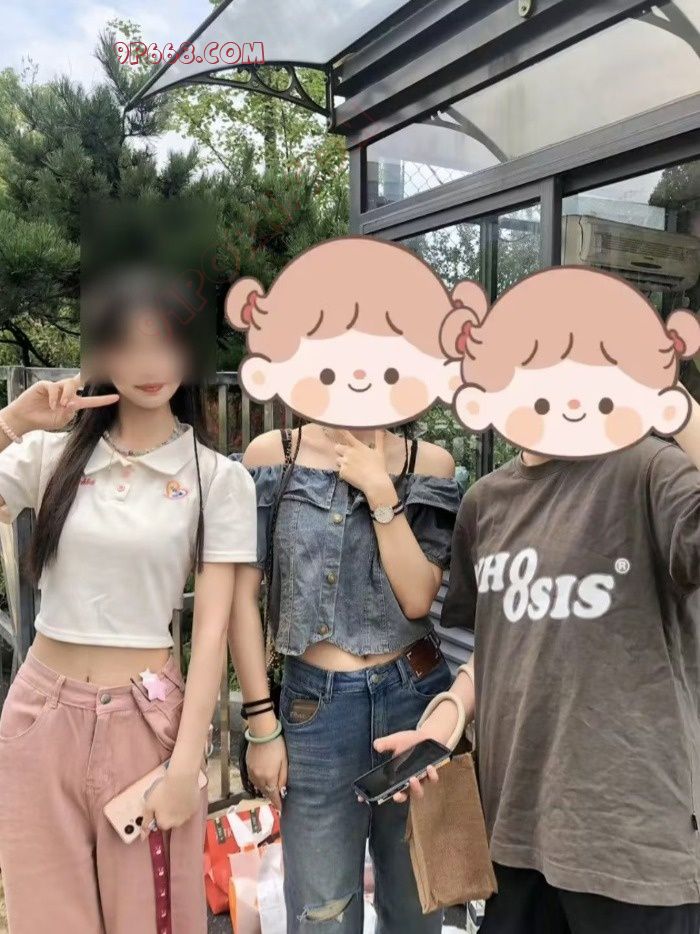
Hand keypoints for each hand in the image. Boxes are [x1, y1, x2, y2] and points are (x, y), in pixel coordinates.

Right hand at [3, 375, 118, 435]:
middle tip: (91, 376)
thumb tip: (74, 402)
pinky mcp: (45, 385)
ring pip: (68, 384)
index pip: (90, 400)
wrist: (25, 419)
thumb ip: (70, 412)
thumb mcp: (61, 420)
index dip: (103, 400)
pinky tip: (51, 405)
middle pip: (79, 382)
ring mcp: (55, 387)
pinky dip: (54, 397)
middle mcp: (66, 393)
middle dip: (86, 376)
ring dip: (67, 394)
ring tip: (62, 405)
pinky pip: (53, 387)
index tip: (116, 398)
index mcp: (73, 403)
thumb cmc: (44, 420)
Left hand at [141, 770, 201, 838]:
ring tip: (174, 795)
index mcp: (165, 823)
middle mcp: (177, 823)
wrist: (181, 779)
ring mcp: (187, 816)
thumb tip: (142, 836)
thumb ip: (146, 822)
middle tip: (166, 799)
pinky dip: (186, 803)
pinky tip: (183, 794)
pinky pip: (189, 808)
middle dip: (168, 812)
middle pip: (171, 820)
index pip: (160, 823)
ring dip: (178, 808)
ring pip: (180, 815)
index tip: (158, 806)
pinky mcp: (195, 807)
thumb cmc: (164, 791)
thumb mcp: (148, 806)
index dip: (158, 814)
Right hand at [247, 736, 287, 811]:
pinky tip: (263, 781)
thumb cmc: (277, 745)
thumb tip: (282, 791)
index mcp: (269, 777)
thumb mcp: (284, 761)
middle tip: (278, 800)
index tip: (281, 809)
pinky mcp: (247, 766)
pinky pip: (253, 780)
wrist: (262, 732)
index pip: (273, 796)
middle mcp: (258, 777)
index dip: (277, 803)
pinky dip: (259, 783)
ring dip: (265, 790)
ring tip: (272, 791)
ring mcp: (251, 772)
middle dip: (272, 797)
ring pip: (259, 787)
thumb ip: (283, 777)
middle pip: (266, 792)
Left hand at [334, 430, 393, 499]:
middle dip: (340, 451)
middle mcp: (349, 453)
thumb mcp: (380, 452)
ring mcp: (345, 462)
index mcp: (358, 447)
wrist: (375, 483)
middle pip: (337, 447)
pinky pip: (340, 471)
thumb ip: (379, 440)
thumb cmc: (379, 467)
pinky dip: (345, 474)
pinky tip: (353, 476)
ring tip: (353, 469)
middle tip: (348, 457)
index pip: (346, 435)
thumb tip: (381, 428)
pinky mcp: (342, 472)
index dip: (339, 430)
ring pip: (338, 460)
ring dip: (342, 463)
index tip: (335, 426)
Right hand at [371, 730, 440, 803]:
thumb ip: (386, 743)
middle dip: (399, 797)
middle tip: (397, 795)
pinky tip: (429, 767)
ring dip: (415, 788)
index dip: (374, 795)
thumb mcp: (396, 741)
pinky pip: (432, 780)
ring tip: (413, 778)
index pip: (384, 789)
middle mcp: (407, 781)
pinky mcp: (431, 775)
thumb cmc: (410, 741)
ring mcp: (420, 779)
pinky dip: (431, 775)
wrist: (427, 736)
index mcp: (396, 775)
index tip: (362, 799)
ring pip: (418, 792)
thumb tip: (376, 745)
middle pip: (403, 796)